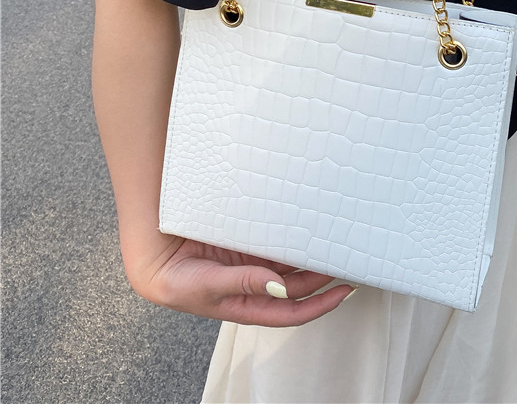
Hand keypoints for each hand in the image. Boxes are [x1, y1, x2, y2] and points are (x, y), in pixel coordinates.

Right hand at [126, 231, 355, 326]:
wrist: (151, 253)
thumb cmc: (174, 280)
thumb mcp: (207, 286)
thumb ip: (243, 285)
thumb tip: (280, 287)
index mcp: (248, 304)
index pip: (292, 311)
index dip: (321, 304)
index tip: (345, 290)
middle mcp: (255, 284)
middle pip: (298, 283)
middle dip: (322, 274)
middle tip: (347, 256)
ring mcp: (252, 262)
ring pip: (289, 260)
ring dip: (309, 253)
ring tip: (335, 238)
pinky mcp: (246, 241)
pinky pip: (275, 238)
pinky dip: (291, 233)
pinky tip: (305, 222)